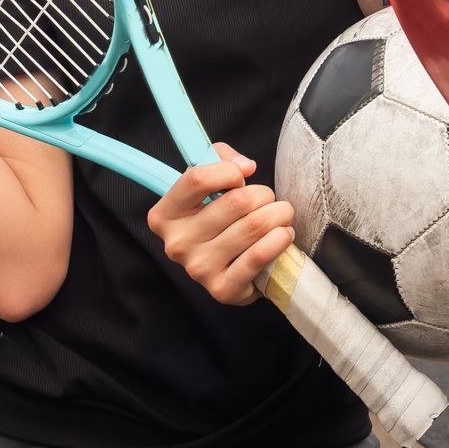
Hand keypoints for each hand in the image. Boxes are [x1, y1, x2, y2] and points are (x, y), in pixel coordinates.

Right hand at [146, 143, 296, 304]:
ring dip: (278, 214)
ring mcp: (198, 269)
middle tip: (269, 199)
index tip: (243, 175)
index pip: (197, 179)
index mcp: (164, 215)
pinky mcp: (222, 289)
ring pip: (253, 226)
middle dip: (263, 194)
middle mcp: (177, 243)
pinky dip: (280, 239)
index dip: (229, 170)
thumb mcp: (211, 181)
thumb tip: (245, 166)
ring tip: (281, 214)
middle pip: (235, 202)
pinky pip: (259, 256)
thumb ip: (221, 158)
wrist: (230, 267)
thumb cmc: (220, 217)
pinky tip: (283, 234)